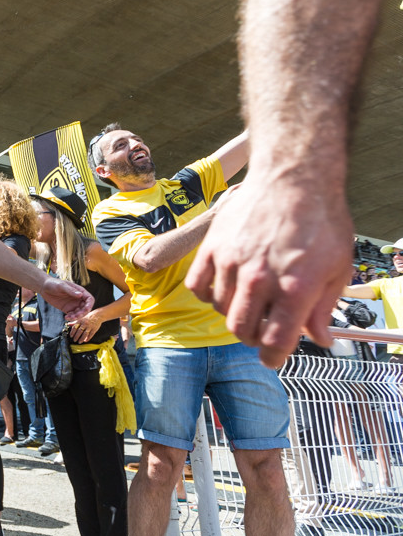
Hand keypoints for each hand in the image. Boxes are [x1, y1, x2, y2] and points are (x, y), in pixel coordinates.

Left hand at [41, 277, 93, 321]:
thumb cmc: (54, 284)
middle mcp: (78, 298)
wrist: (44, 287)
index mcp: (80, 291)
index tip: (86, 309)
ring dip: (76, 317)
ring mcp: (73, 304)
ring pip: (79, 313)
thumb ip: (70, 290)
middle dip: (82, 313)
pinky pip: (72, 315)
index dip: (89, 305)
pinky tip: (66, 317)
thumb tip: (80, 295)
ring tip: (69, 317)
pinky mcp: (67, 309)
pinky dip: (71, 318)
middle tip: (75, 315)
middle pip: (86, 308)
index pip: (89, 299)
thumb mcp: (61, 286)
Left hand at [68, 309, 103, 342]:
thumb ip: (75, 322)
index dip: (72, 332)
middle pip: (79, 331)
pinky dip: (88, 338)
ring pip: (85, 334)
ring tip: (79, 342)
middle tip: (74, 340)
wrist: (98, 315)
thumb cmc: (88, 317)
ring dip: (81, 338)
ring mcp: (90, 326)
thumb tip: (68, 324)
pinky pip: (91, 334)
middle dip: (76, 336)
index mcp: (81, 320)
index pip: (75, 327)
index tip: (71, 336)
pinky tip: (85, 340)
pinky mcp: (94, 329)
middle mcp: (85, 323)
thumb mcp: (81, 318)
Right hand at [186, 175, 349, 366]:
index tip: (273, 357)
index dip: (273, 357)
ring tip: (248, 300)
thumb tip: (319, 336)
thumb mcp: (337, 267)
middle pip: (243, 330)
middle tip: (262, 329)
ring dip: (234, 312)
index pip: (275, 341)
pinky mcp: (212, 248)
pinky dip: (208, 293)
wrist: (294, 178)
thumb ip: (323, 307)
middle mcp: (261, 279)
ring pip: (221, 309)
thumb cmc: (320, 218)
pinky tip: (224, 286)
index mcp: (295, 288)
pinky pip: (197, 286)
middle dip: (253, 338)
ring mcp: (232, 263)